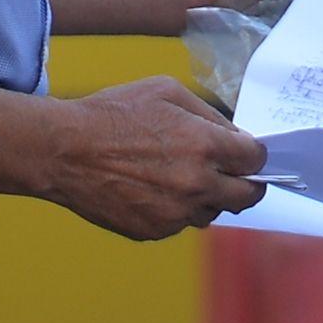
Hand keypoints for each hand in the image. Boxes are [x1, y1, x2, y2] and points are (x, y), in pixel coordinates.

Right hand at [41, 75, 268, 239]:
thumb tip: (234, 137)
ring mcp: (176, 213)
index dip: (255, 154)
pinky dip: (179, 208)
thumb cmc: (114, 114)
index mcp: (205, 145)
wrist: (66, 151)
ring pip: (213, 212)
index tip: (250, 154)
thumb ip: (209, 115)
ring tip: (183, 176)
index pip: (256, 159)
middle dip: (249, 184)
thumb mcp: (167, 91)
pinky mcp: (155, 231)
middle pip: (248, 196)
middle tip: (241, 176)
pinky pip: (182, 222)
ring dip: (210, 197)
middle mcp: (196, 184)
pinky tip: (156, 188)